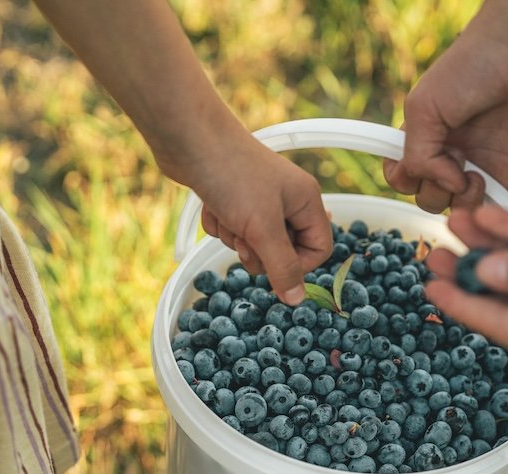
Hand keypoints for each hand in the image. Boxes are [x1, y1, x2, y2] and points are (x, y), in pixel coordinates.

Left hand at [31, 0, 331, 305]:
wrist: (189, 139)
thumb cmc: (232, 175)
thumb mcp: (263, 229)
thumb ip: (282, 267)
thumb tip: (297, 300)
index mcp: (306, 201)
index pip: (319, 249)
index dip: (298, 265)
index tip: (275, 267)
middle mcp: (287, 200)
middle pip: (284, 250)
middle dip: (259, 251)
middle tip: (245, 240)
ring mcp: (259, 200)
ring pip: (255, 243)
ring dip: (236, 238)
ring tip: (226, 215)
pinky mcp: (233, 199)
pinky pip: (233, 230)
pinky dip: (220, 224)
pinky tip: (212, 206)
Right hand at [385, 1, 507, 212]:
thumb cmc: (470, 70)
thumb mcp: (423, 109)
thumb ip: (417, 156)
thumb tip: (444, 185)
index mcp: (427, 137)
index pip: (403, 176)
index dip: (404, 179)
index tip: (414, 162)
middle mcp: (452, 157)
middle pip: (428, 199)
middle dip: (433, 189)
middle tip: (455, 156)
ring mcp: (482, 170)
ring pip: (459, 211)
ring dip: (461, 200)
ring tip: (476, 173)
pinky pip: (497, 212)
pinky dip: (491, 212)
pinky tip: (489, 186)